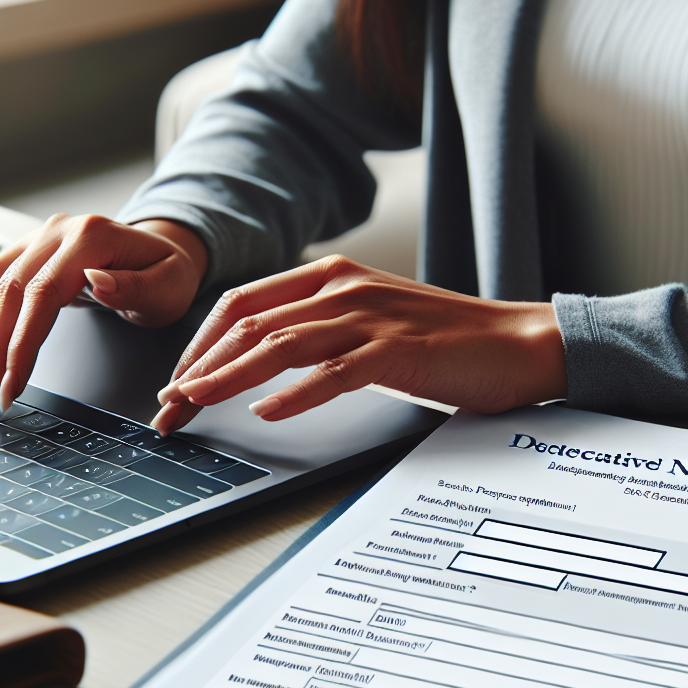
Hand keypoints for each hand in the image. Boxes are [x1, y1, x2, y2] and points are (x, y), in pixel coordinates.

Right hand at [0, 215, 207, 411]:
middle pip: (9, 290)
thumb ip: (133, 286)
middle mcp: (56, 233)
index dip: (23, 342)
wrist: (167, 250)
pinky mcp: (28, 251)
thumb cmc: (170, 274)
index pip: (43, 293)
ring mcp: (38, 239)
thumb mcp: (168, 284)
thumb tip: (95, 281)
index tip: (13, 383)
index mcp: (90, 238)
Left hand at [151, 256, 566, 434]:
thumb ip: (319, 328)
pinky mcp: (398, 349)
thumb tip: (260, 360)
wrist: (517, 342)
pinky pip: (335, 372)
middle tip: (169, 406)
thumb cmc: (443, 339)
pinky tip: (268, 411)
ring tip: (196, 403)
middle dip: (199, 365)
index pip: (244, 303)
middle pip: (249, 323)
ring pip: (280, 343)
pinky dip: (296, 393)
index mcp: (331, 277)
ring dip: (229, 376)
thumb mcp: (368, 321)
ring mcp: (371, 316)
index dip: (200, 342)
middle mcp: (343, 288)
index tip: (177, 380)